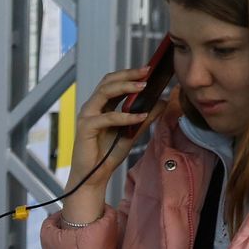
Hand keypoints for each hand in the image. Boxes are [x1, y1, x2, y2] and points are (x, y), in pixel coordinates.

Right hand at [62, 66, 163, 224]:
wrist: (93, 178)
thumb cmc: (107, 156)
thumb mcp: (132, 134)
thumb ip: (145, 118)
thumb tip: (162, 102)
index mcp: (100, 107)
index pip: (113, 82)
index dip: (129, 74)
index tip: (148, 69)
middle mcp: (92, 108)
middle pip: (108, 81)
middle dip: (128, 74)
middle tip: (147, 71)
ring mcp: (87, 117)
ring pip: (105, 92)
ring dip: (125, 87)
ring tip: (144, 86)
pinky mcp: (86, 129)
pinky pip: (108, 117)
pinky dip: (125, 116)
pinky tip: (140, 116)